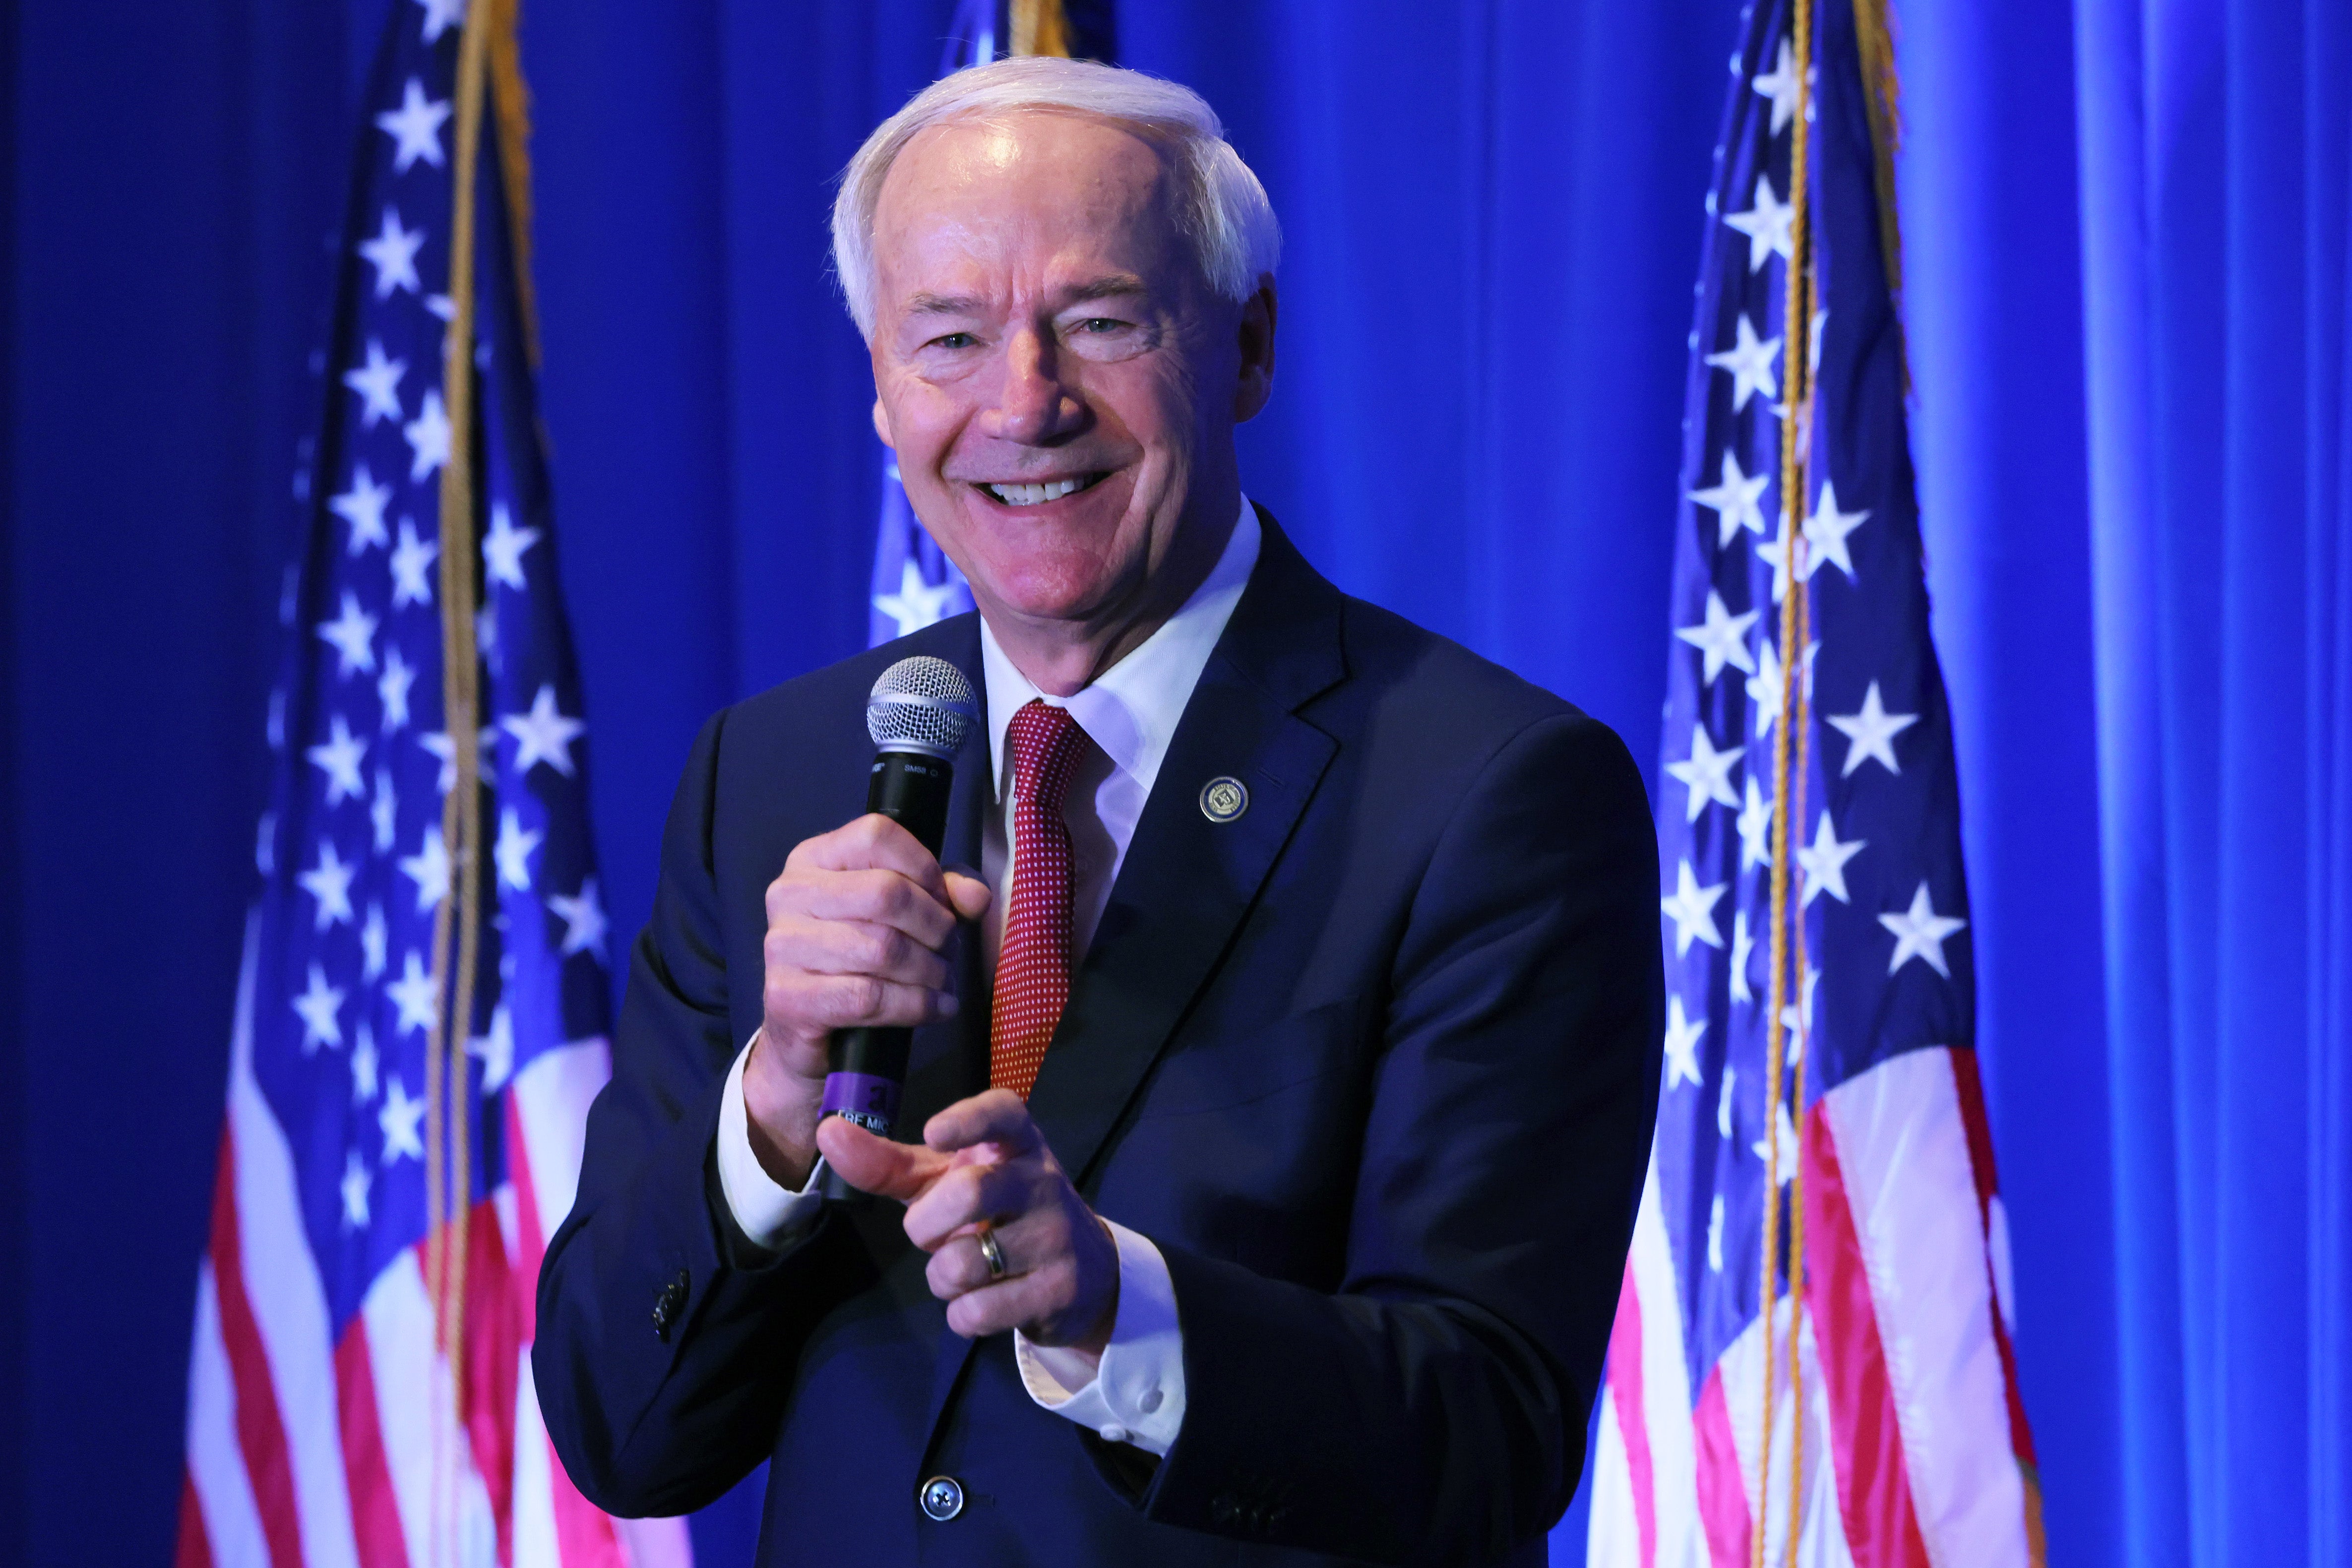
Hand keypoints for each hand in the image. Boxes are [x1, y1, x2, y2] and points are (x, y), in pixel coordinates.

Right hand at [744, 814, 990, 1188]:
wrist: (808, 1029)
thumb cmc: (861, 960)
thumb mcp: (907, 914)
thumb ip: (945, 893)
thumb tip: (975, 896)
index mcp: (815, 858)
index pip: (876, 835)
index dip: (925, 868)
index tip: (945, 901)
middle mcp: (789, 893)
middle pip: (886, 893)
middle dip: (935, 927)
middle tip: (949, 950)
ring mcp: (781, 945)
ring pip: (881, 949)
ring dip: (930, 971)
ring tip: (943, 981)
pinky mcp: (785, 996)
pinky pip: (868, 997)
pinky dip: (915, 1005)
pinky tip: (936, 1008)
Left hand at [818, 1090, 1119, 1360]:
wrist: (1081, 1273)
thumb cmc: (995, 1212)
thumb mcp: (946, 1181)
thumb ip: (886, 1163)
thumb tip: (827, 1132)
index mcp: (1016, 1143)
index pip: (1002, 1113)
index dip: (968, 1120)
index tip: (933, 1132)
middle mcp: (1042, 1181)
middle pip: (968, 1194)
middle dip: (925, 1227)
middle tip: (932, 1235)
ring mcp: (1056, 1236)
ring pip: (965, 1264)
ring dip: (943, 1277)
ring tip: (964, 1268)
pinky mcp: (1059, 1290)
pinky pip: (978, 1311)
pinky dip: (962, 1314)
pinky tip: (984, 1299)